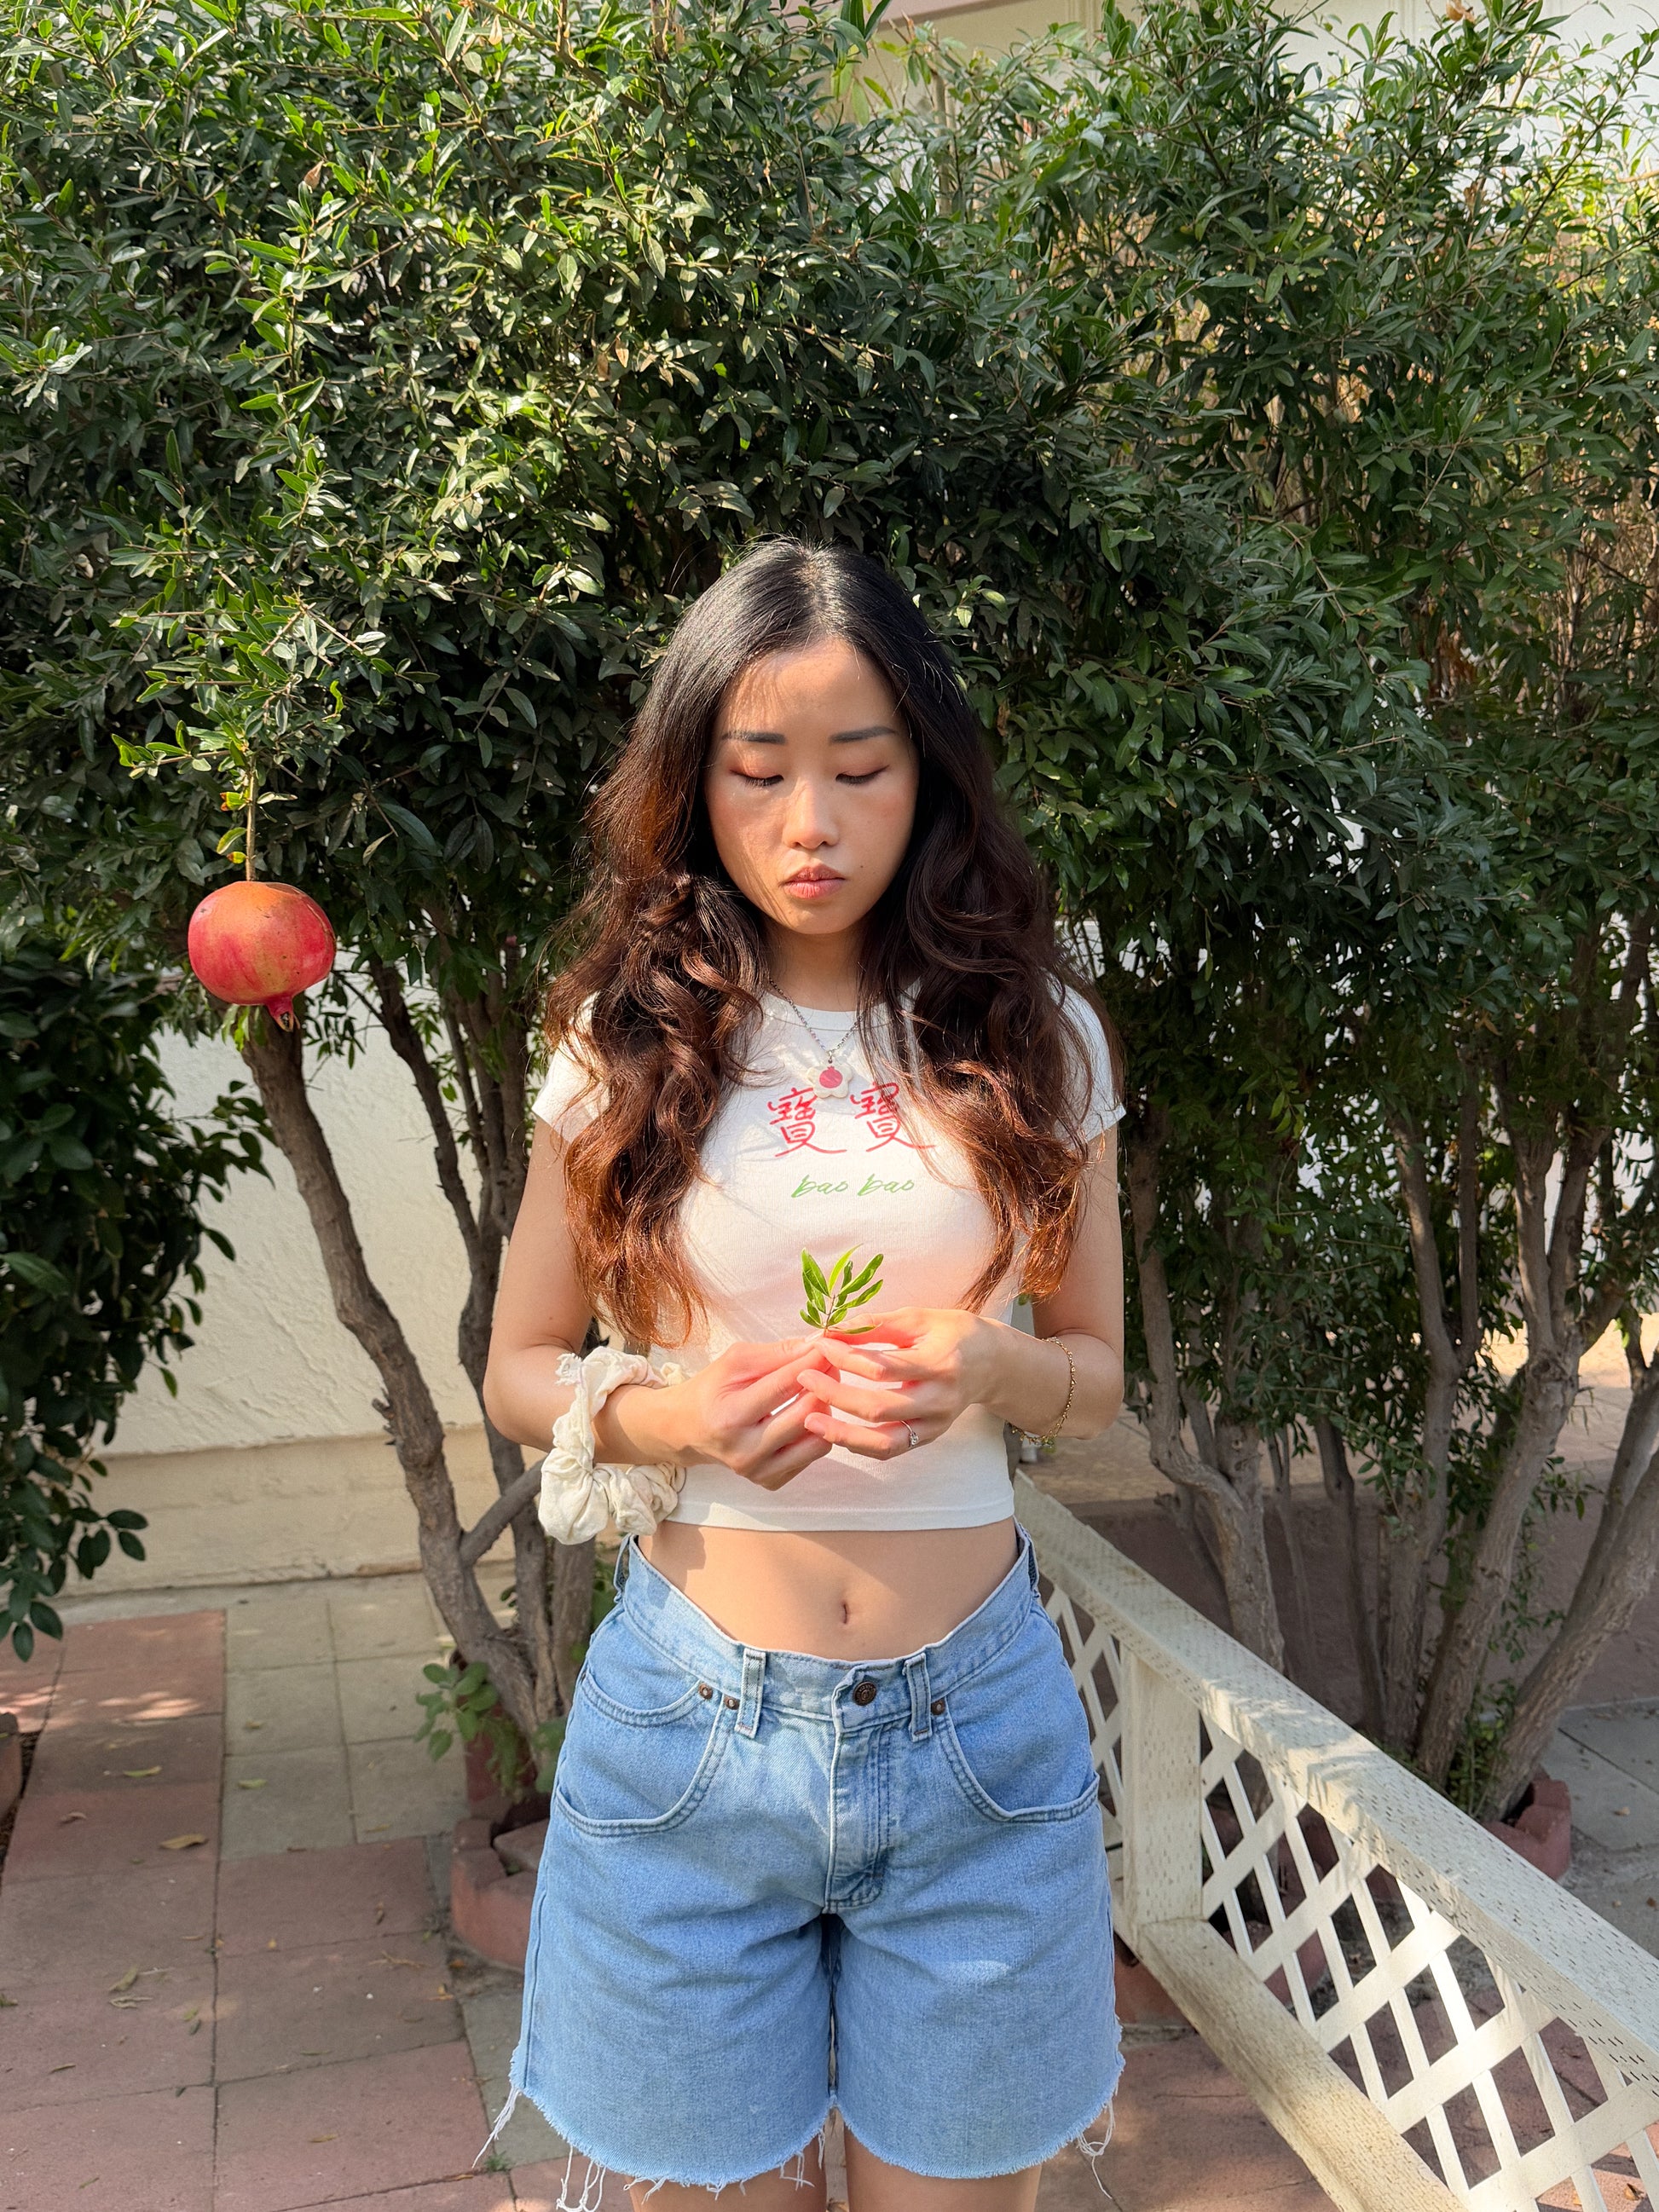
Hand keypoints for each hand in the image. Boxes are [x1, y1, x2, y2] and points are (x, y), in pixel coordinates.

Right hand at [627, 1338, 837, 1491]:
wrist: (688, 1429)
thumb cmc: (712, 1390)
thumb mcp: (735, 1361)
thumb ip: (777, 1353)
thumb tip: (817, 1346)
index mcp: (730, 1416)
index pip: (782, 1387)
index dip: (811, 1364)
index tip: (829, 1348)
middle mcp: (744, 1450)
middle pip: (804, 1416)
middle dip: (824, 1385)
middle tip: (830, 1367)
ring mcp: (757, 1471)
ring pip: (816, 1442)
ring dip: (824, 1411)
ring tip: (817, 1392)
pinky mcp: (769, 1481)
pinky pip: (811, 1456)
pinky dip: (815, 1433)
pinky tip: (805, 1416)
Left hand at [795, 1306, 1001, 1461]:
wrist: (993, 1363)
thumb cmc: (953, 1333)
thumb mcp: (918, 1318)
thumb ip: (874, 1325)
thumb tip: (830, 1331)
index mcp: (939, 1364)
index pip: (881, 1368)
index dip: (844, 1357)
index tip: (817, 1343)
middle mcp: (939, 1400)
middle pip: (877, 1408)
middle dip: (834, 1394)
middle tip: (803, 1378)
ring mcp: (935, 1424)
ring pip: (883, 1442)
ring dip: (841, 1434)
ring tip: (808, 1421)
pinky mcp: (929, 1437)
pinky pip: (890, 1450)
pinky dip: (859, 1445)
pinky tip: (834, 1433)